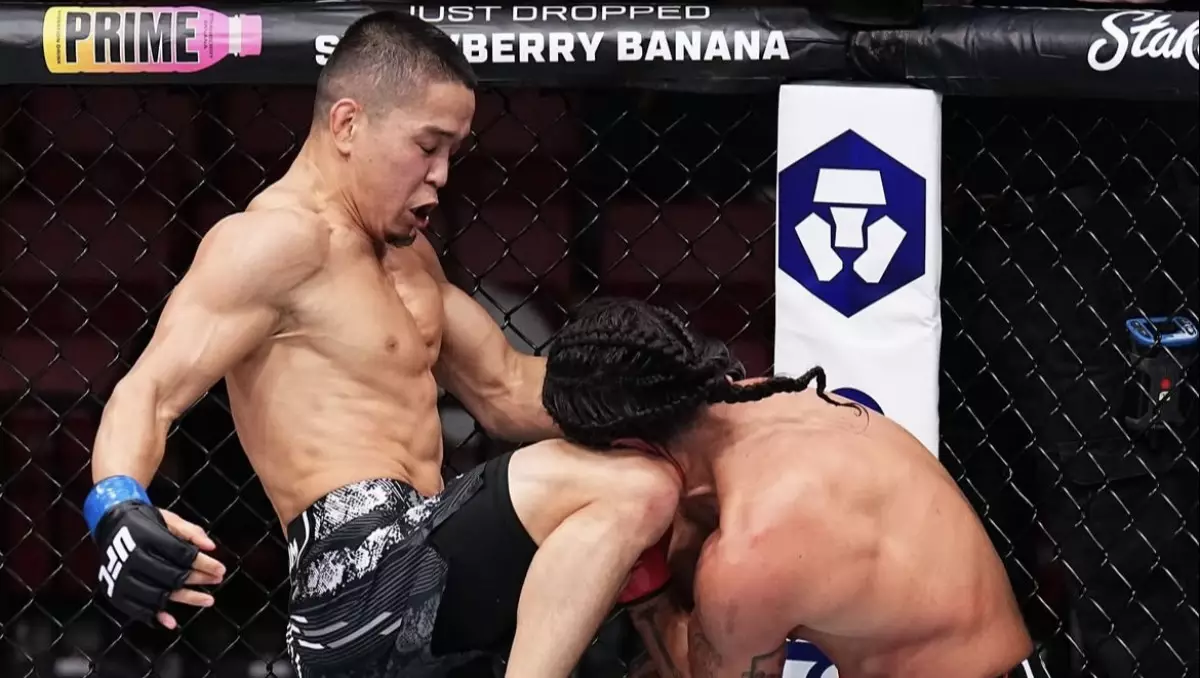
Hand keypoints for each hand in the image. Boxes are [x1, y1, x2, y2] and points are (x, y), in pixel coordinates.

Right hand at [94, 502, 225, 628]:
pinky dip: (155, 616)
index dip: (204, 563)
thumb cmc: (145, 521)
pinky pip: (138, 609)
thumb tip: (211, 547)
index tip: (222, 569)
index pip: (182, 555)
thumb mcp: (168, 518)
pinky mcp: (116, 592)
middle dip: (199, 579)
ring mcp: (123, 578)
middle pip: (173, 575)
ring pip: (160, 594)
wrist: (111, 525)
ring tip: (209, 600)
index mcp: (147, 538)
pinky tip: (172, 622)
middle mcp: (133, 559)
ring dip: (187, 599)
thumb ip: (191, 531)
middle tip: (217, 580)